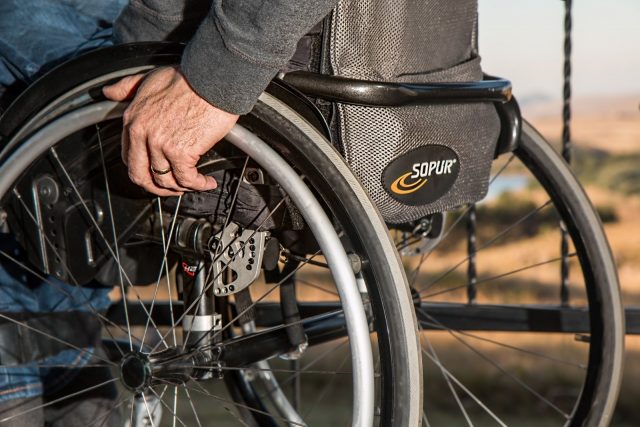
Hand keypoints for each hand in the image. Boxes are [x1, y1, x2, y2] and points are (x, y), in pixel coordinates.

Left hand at [103, 66, 238, 195]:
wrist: (212, 79)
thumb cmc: (188, 78)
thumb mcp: (149, 78)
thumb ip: (127, 87)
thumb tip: (109, 92)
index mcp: (133, 119)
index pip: (130, 158)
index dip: (144, 170)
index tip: (158, 171)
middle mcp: (142, 134)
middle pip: (141, 176)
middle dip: (158, 188)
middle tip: (173, 188)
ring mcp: (161, 144)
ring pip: (165, 181)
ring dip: (182, 188)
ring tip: (195, 184)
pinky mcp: (181, 152)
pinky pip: (187, 179)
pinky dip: (198, 185)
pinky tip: (207, 182)